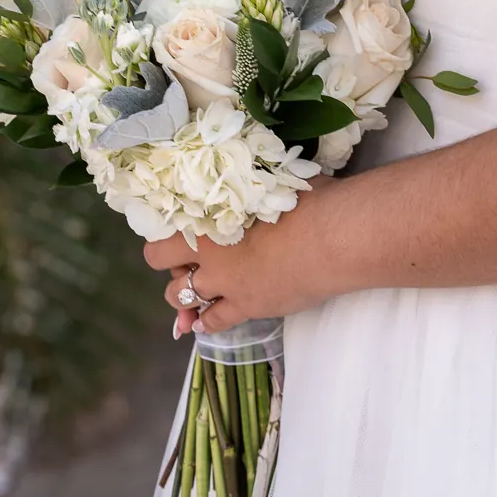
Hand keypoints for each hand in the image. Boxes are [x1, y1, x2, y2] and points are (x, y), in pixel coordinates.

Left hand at [144, 176, 343, 332]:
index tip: (177, 232)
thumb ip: (252, 186)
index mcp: (210, 220)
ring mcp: (227, 285)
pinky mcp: (247, 308)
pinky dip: (206, 322)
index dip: (166, 236)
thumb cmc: (306, 200)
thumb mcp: (272, 182)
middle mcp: (210, 256)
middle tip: (190, 260)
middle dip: (172, 264)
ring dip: (183, 295)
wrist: (332, 237)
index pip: (164, 234)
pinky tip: (204, 321)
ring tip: (196, 290)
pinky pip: (214, 323)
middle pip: (165, 266)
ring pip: (181, 298)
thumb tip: (254, 173)